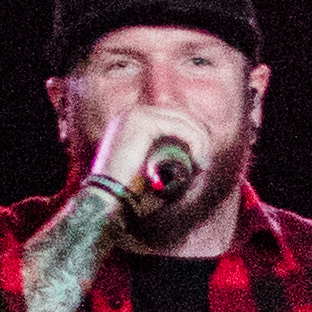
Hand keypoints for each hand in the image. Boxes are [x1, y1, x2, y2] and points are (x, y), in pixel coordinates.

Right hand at [87, 105, 213, 201]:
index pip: (174, 118)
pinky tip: (198, 159)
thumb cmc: (130, 192)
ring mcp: (135, 113)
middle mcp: (133, 112)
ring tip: (203, 164)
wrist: (107, 199)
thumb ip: (168, 163)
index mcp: (133, 120)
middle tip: (205, 164)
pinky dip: (195, 141)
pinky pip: (179, 126)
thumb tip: (196, 163)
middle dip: (199, 137)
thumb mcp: (151, 172)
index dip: (194, 136)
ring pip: (183, 120)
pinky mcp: (141, 121)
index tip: (202, 161)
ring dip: (200, 141)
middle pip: (180, 116)